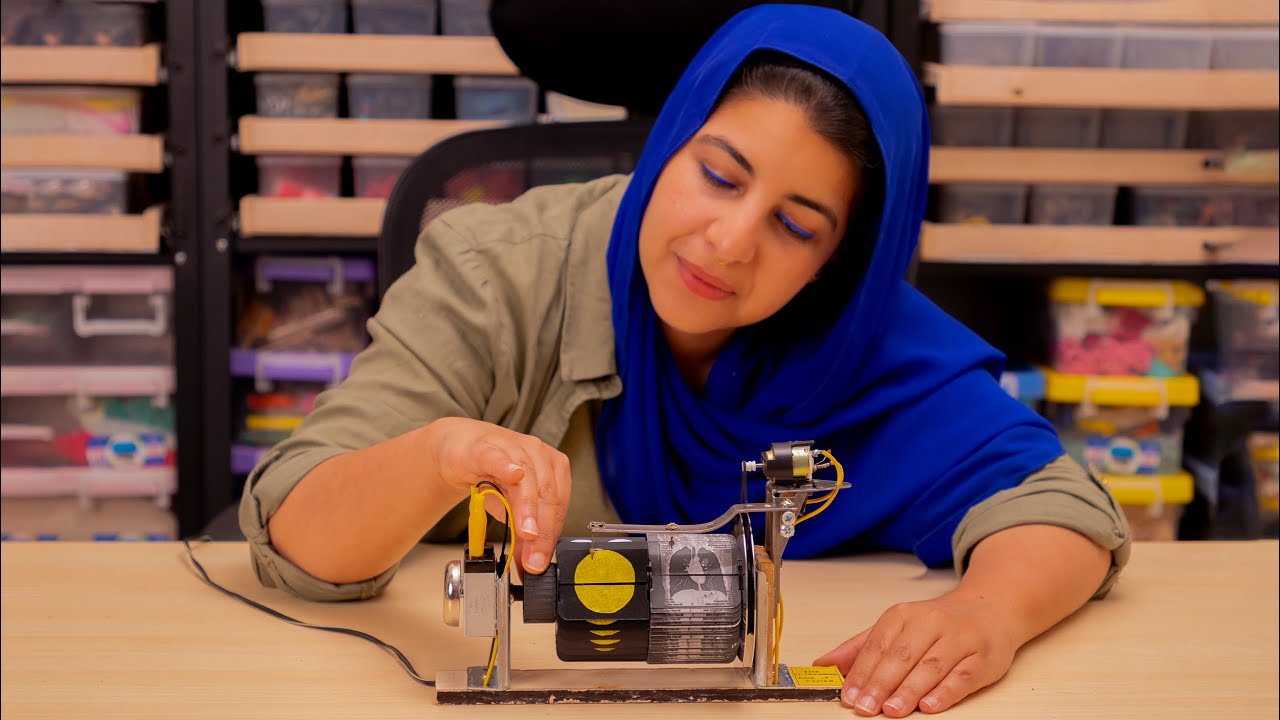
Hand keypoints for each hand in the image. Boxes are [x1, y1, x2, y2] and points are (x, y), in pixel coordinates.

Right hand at [427, 417, 570, 575]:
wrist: (460, 449)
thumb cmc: (491, 474)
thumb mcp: (510, 506)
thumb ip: (522, 533)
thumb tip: (529, 564)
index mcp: (553, 469)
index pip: (559, 506)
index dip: (550, 537)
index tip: (540, 562)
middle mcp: (539, 455)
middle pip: (547, 495)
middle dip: (541, 532)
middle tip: (533, 559)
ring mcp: (513, 448)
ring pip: (527, 479)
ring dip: (527, 509)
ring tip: (526, 534)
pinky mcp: (485, 447)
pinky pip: (499, 458)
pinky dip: (507, 468)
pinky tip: (513, 476)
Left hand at [814, 591, 1020, 715]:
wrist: (989, 609)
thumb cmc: (936, 623)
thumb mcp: (895, 627)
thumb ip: (859, 647)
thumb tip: (823, 665)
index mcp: (903, 615)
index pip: (877, 645)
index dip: (861, 672)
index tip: (848, 695)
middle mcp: (931, 623)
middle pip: (902, 656)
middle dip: (881, 683)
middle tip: (865, 707)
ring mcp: (958, 640)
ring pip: (931, 666)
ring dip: (909, 690)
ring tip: (891, 710)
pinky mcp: (982, 658)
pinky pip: (962, 677)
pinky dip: (945, 693)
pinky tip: (928, 706)